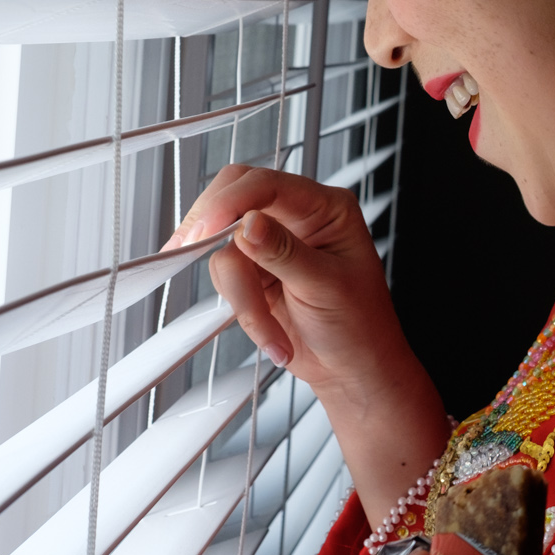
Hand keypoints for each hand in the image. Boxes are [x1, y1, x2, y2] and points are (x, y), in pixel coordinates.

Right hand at [171, 163, 404, 391]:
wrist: (352, 370)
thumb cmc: (361, 326)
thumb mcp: (326, 286)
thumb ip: (283, 252)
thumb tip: (248, 224)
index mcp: (325, 208)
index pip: (269, 184)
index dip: (233, 200)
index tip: (208, 227)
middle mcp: (296, 219)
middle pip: (235, 197)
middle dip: (214, 226)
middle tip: (193, 248)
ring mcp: (271, 246)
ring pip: (225, 250)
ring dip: (242, 297)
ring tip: (271, 332)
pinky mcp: (254, 273)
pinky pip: (226, 280)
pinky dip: (243, 311)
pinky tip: (271, 334)